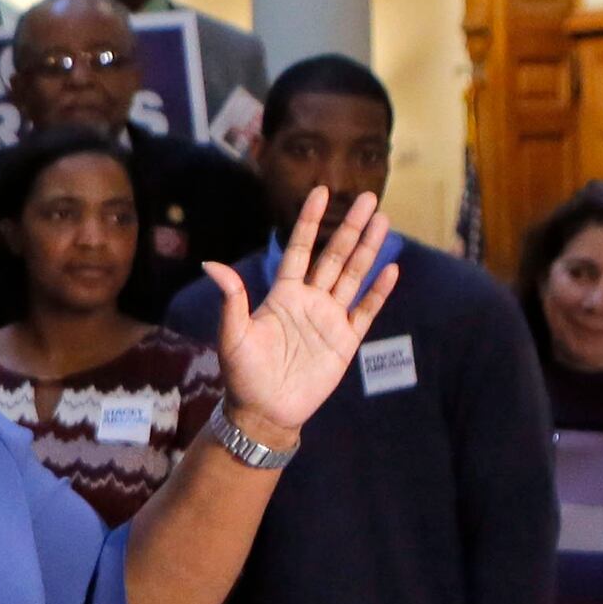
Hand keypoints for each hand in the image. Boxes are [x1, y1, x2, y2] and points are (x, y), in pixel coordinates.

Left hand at [199, 185, 401, 447]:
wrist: (265, 411)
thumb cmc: (243, 374)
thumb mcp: (233, 334)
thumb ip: (231, 298)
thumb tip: (211, 264)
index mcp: (282, 294)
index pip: (299, 249)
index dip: (309, 222)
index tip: (321, 192)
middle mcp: (309, 300)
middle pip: (334, 256)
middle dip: (350, 227)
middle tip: (368, 198)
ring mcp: (330, 319)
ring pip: (354, 276)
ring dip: (368, 250)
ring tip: (383, 221)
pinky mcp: (345, 341)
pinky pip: (366, 311)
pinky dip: (378, 291)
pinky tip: (391, 268)